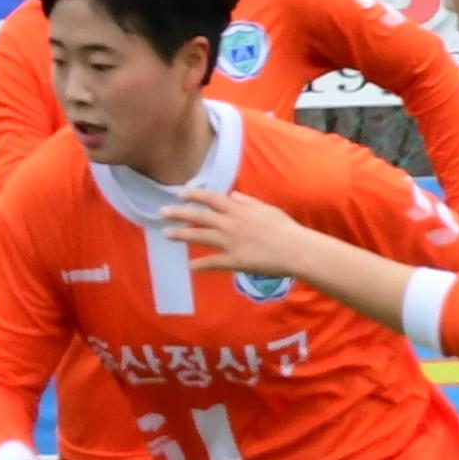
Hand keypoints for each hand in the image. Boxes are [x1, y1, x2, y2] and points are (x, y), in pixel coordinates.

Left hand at [159, 187, 311, 277]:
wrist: (296, 250)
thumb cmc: (285, 229)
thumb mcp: (266, 209)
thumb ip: (247, 202)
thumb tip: (233, 195)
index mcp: (239, 210)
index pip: (211, 198)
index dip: (193, 195)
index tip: (180, 193)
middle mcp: (231, 223)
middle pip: (199, 216)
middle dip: (178, 213)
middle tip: (162, 213)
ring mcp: (230, 242)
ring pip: (200, 236)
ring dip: (180, 235)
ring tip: (166, 234)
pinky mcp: (234, 260)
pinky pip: (212, 262)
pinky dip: (200, 264)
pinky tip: (189, 266)